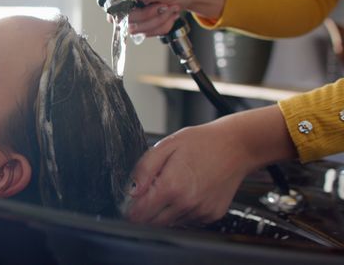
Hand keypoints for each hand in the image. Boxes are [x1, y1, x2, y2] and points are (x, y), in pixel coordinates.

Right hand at [92, 0, 226, 36]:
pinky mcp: (140, 17)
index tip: (138, 7)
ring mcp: (134, 5)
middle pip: (122, 16)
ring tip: (170, 10)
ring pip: (133, 27)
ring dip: (156, 23)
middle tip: (164, 7)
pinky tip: (168, 16)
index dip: (118, 5)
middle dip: (147, 17)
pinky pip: (144, 31)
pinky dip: (159, 28)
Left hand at [126, 105, 296, 225]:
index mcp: (172, 186)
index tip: (128, 203)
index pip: (140, 214)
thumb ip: (144, 169)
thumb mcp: (165, 146)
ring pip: (169, 223)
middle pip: (152, 223)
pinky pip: (187, 221)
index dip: (130, 210)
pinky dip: (180, 211)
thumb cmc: (202, 142)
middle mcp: (186, 204)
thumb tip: (131, 190)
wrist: (237, 146)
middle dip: (144, 212)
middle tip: (147, 193)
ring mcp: (200, 212)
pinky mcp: (211, 215)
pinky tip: (185, 193)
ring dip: (163, 212)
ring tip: (171, 187)